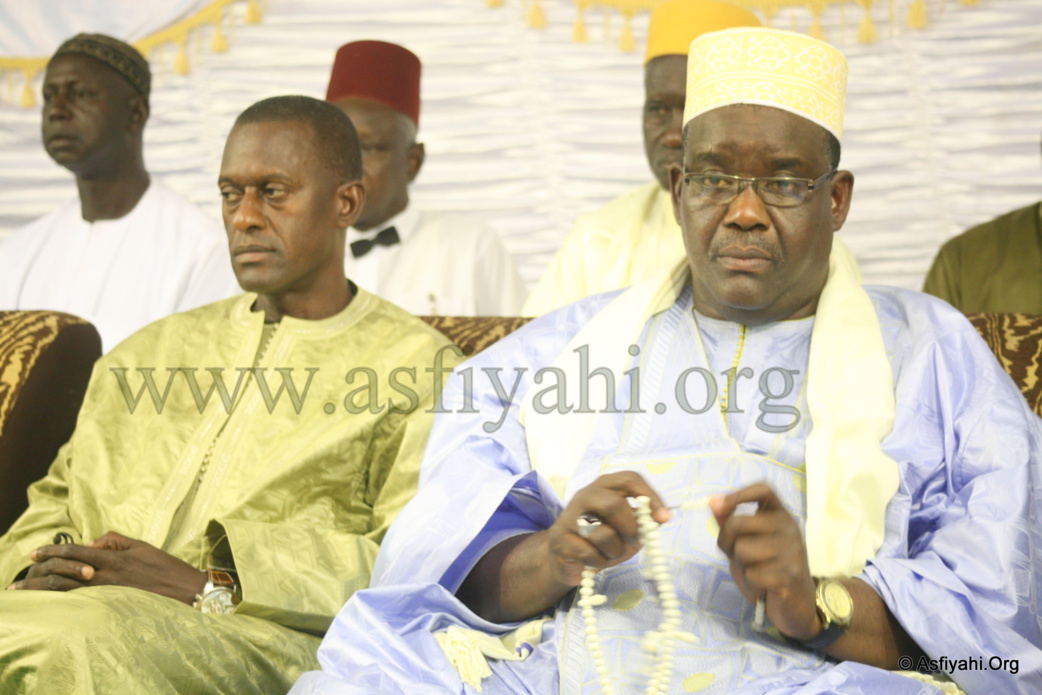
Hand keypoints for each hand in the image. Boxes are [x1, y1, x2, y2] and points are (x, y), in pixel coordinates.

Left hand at [7, 531, 206, 604]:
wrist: (184, 591)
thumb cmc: (166, 567)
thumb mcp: (142, 545)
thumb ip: (115, 540)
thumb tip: (91, 542)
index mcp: (113, 558)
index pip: (74, 552)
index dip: (51, 550)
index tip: (34, 552)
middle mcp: (106, 576)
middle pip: (63, 573)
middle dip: (38, 572)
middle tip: (21, 576)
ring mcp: (106, 594)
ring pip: (66, 591)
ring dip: (42, 590)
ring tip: (24, 591)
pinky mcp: (110, 608)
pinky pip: (78, 604)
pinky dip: (59, 603)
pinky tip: (48, 605)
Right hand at [545, 471, 669, 587]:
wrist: (566, 560)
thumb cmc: (602, 540)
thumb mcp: (627, 529)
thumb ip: (643, 521)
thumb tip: (662, 517)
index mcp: (604, 487)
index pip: (629, 479)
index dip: (650, 496)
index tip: (664, 518)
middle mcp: (585, 496)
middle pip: (614, 504)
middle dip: (630, 528)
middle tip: (634, 541)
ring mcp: (570, 517)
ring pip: (602, 533)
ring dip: (616, 551)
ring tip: (612, 554)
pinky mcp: (561, 539)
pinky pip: (589, 553)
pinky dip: (600, 562)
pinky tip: (595, 561)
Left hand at [711, 483, 818, 639]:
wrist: (795, 604)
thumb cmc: (767, 568)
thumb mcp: (746, 542)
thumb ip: (729, 523)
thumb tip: (712, 501)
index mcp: (779, 514)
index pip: (763, 489)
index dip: (738, 493)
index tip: (717, 504)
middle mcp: (789, 527)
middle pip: (737, 522)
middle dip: (726, 541)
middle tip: (738, 555)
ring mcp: (792, 551)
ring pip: (741, 550)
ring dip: (741, 564)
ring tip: (757, 570)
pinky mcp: (790, 576)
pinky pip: (752, 574)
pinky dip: (751, 582)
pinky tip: (764, 584)